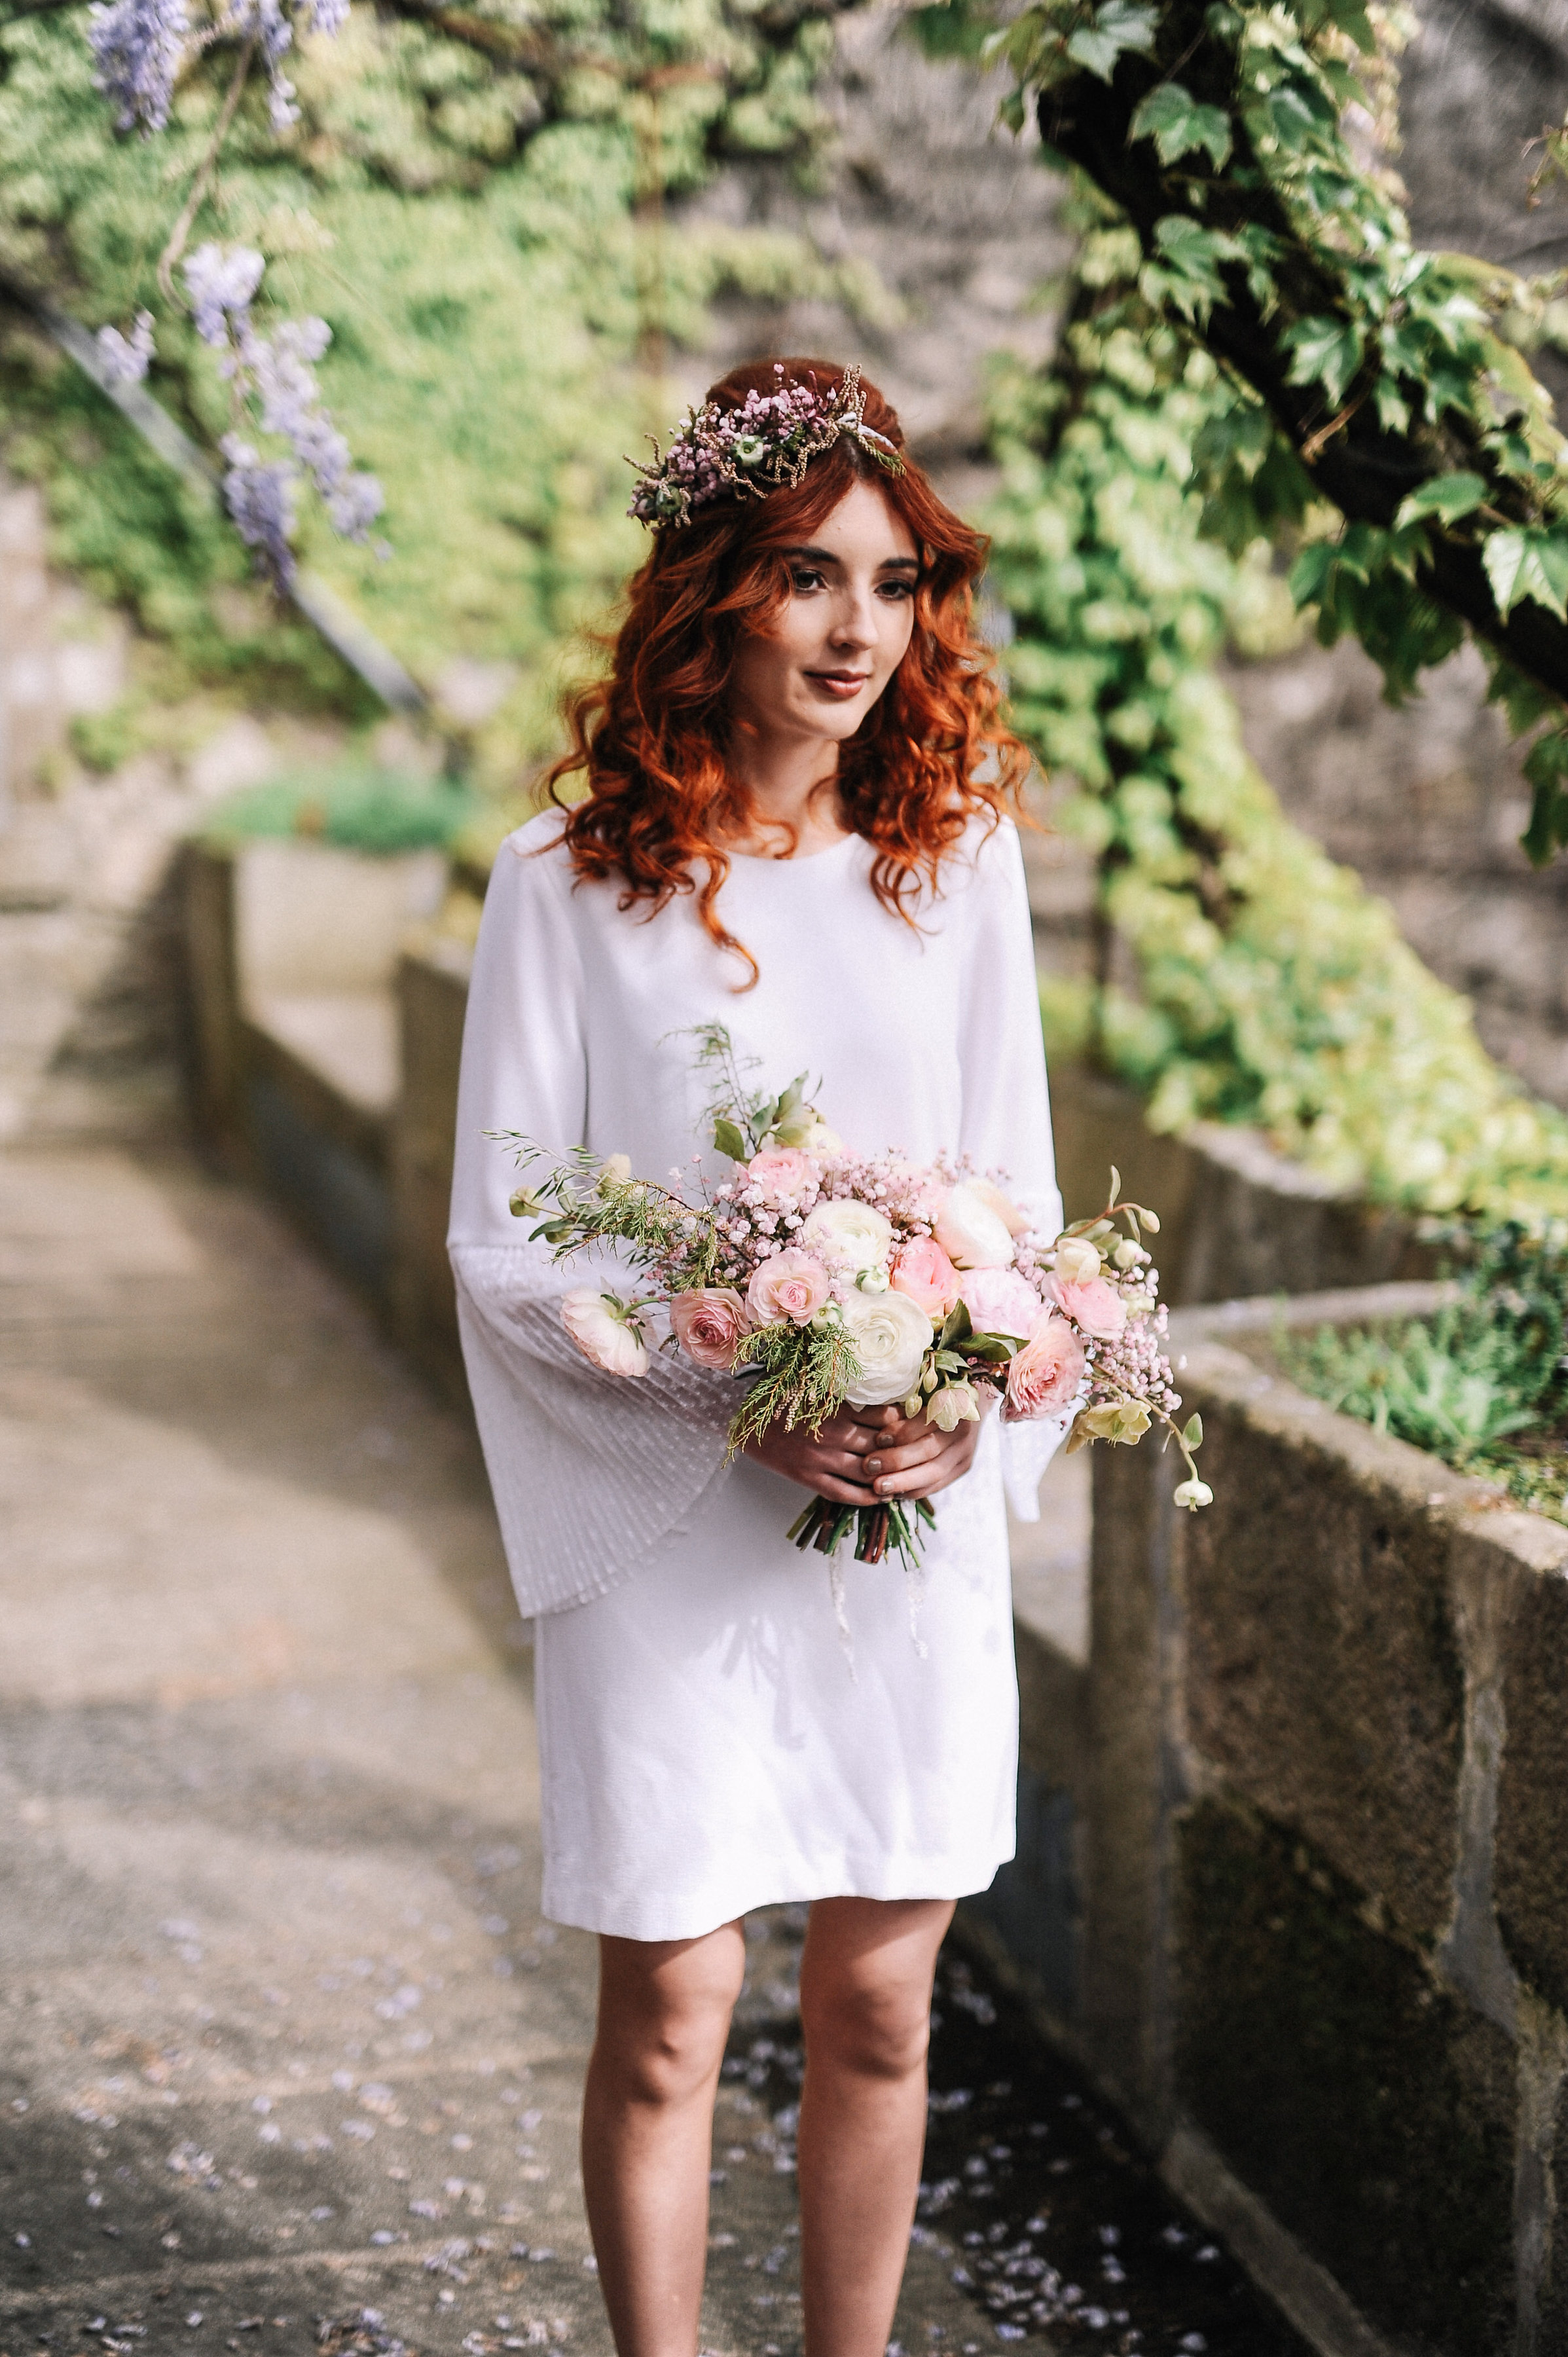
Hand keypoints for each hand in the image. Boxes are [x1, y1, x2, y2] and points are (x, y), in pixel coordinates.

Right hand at [743, 1395, 987, 1503]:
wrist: (746, 1424)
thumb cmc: (782, 1397)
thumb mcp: (811, 1381)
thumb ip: (842, 1379)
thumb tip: (874, 1372)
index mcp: (835, 1407)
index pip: (883, 1416)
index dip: (902, 1421)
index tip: (914, 1422)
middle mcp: (833, 1434)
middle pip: (880, 1446)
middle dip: (901, 1450)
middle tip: (920, 1451)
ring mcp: (822, 1460)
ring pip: (868, 1472)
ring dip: (890, 1476)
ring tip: (907, 1477)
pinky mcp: (810, 1479)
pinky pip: (845, 1493)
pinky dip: (867, 1498)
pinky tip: (881, 1496)